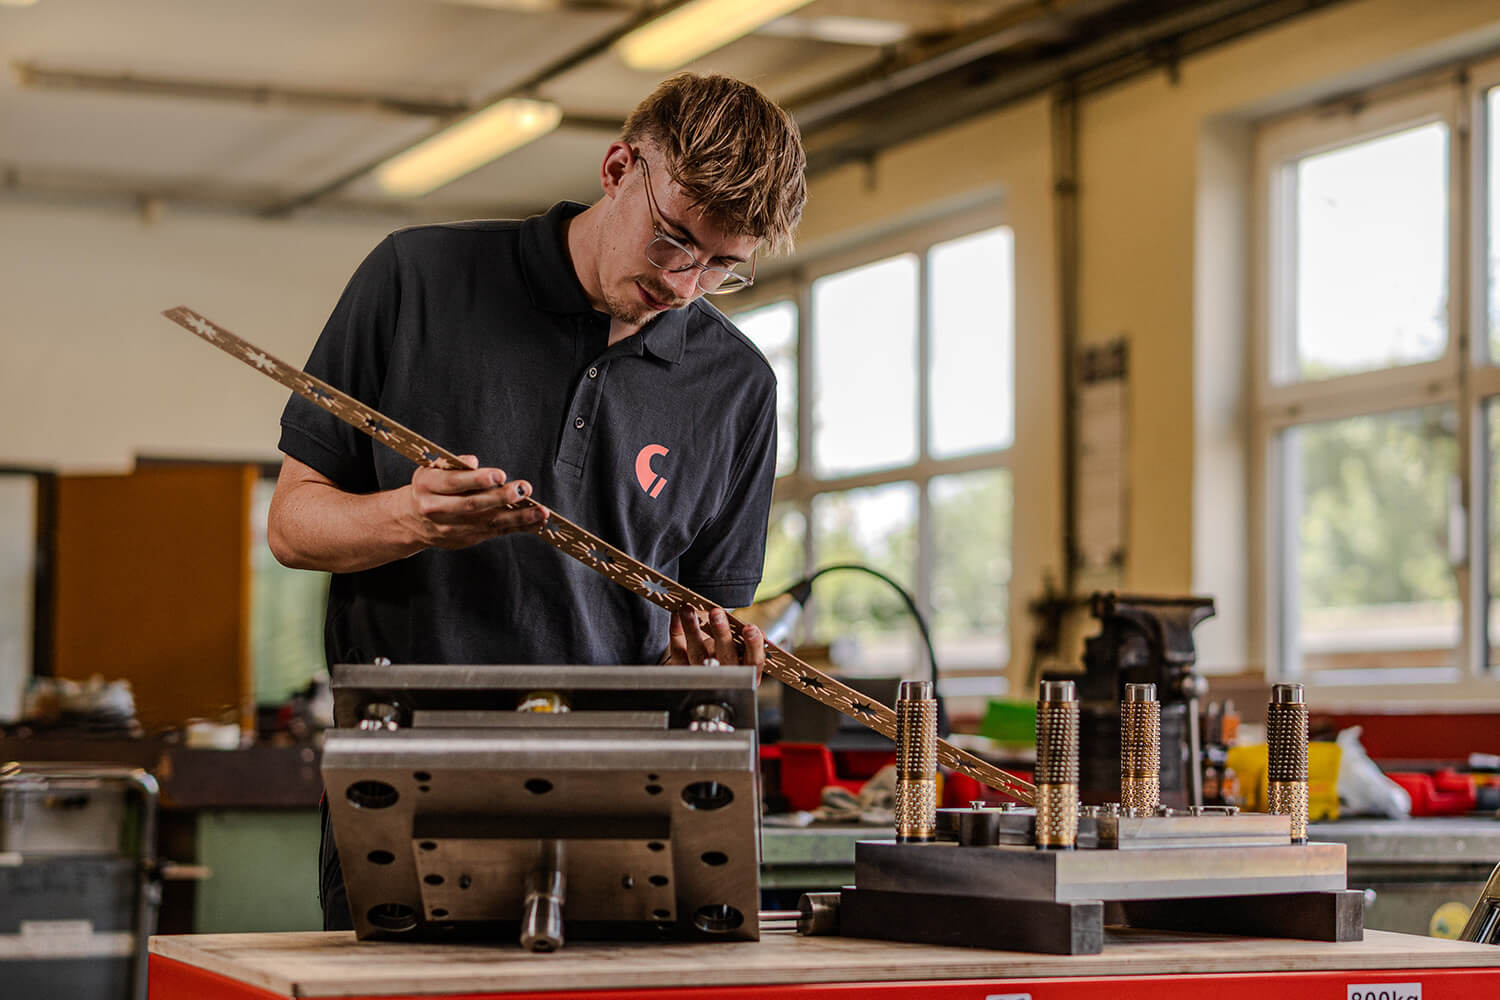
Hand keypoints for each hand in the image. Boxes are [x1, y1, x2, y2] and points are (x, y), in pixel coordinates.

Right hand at [401, 454, 547, 549]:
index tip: (498, 475)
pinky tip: (536, 521)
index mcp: (427, 487)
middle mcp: (438, 510)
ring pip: (488, 522)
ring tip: (540, 511)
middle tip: (523, 489)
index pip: (453, 483)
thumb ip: (452, 463)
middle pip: (472, 505)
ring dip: (518, 517)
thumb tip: (472, 462)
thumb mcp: (431, 469)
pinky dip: (519, 527)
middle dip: (501, 498)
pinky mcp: (469, 538)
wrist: (413, 520)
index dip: (477, 480)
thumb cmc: (428, 487)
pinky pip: (497, 532)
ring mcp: (454, 528)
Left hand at [664, 606, 765, 675]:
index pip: (753, 661)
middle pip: (724, 657)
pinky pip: (678, 651)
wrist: (702, 674)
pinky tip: (676, 616)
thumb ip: (749, 641)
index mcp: (745, 673)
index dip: (753, 645)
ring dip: (692, 629)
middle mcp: (725, 676)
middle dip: (721, 633)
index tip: (749, 628)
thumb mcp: (742, 651)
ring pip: (697, 653)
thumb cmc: (728, 657)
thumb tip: (753, 630)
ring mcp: (702, 676)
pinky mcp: (681, 670)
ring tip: (688, 610)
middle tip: (716, 613)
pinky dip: (676, 631)